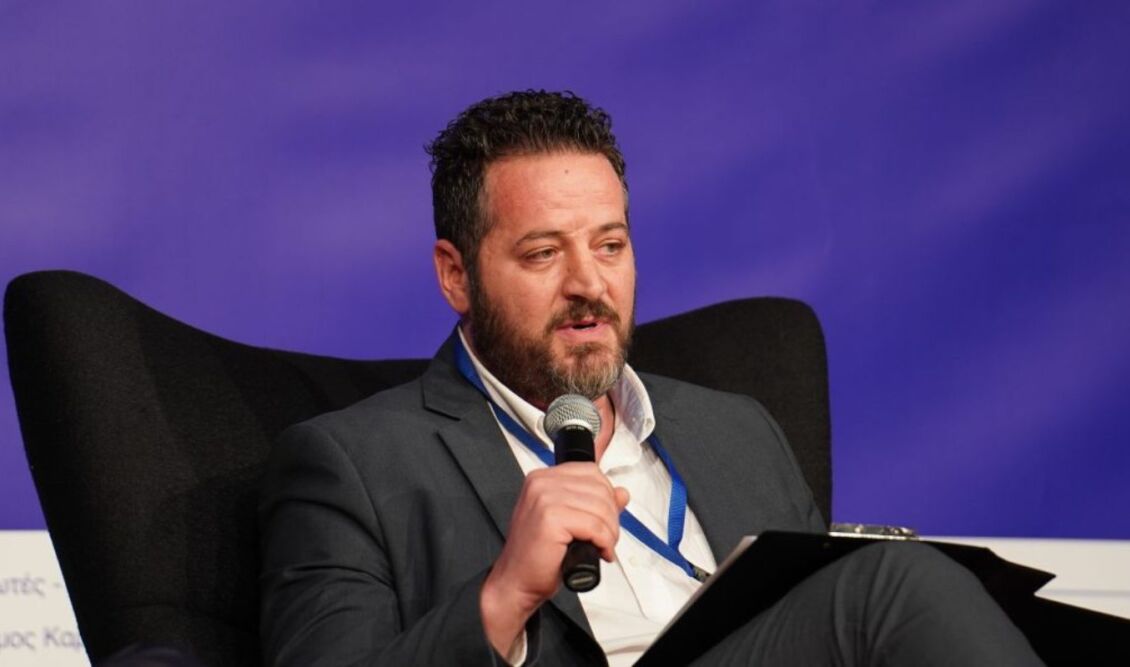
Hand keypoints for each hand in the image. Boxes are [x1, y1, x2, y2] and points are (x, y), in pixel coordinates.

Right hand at [480, 463, 629, 654]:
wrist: (516, 582)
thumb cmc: (537, 557)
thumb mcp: (570, 522)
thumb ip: (595, 504)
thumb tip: (622, 493)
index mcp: (542, 479)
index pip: (591, 472)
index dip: (607, 496)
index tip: (605, 518)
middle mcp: (541, 484)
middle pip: (599, 488)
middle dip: (612, 517)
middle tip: (606, 538)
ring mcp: (544, 498)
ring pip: (601, 508)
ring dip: (610, 532)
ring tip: (602, 547)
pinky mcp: (550, 518)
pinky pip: (595, 526)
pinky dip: (604, 542)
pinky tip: (599, 552)